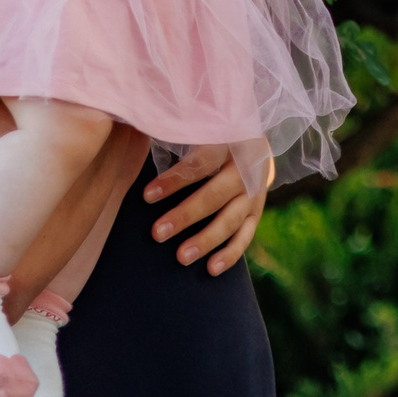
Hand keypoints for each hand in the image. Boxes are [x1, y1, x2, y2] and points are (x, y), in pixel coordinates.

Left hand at [143, 145, 273, 274]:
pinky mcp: (257, 211)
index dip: (174, 180)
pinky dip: (230, 254)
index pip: (201, 163)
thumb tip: (140, 132)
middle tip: (157, 233)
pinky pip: (246, 236)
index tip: (147, 196)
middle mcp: (245, 169)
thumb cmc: (213, 134)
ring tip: (181, 257)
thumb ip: (177, 132)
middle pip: (215, 195)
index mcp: (229, 142)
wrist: (253, 142)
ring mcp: (255, 192)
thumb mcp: (202, 127)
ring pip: (231, 220)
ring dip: (206, 240)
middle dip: (185, 216)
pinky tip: (211, 269)